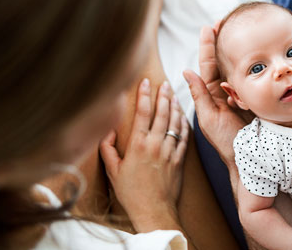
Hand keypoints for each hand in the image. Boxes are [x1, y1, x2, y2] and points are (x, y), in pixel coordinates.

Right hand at [99, 79, 188, 231]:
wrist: (153, 210)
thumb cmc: (130, 192)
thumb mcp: (112, 170)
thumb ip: (107, 148)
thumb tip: (107, 131)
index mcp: (137, 145)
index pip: (142, 113)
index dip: (144, 95)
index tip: (146, 82)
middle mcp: (155, 145)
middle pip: (162, 114)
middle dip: (163, 96)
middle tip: (165, 84)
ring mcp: (169, 151)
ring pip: (175, 123)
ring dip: (175, 107)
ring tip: (174, 96)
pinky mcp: (179, 159)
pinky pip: (184, 137)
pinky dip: (184, 125)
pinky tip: (183, 117)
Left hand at [183, 25, 251, 164]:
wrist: (248, 160)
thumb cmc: (226, 142)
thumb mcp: (208, 118)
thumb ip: (199, 95)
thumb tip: (186, 70)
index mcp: (211, 94)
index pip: (208, 64)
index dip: (208, 44)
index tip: (209, 26)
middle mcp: (227, 90)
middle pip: (224, 59)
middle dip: (224, 39)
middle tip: (225, 19)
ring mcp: (243, 91)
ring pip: (240, 65)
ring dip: (239, 48)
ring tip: (238, 28)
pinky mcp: (258, 95)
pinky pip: (254, 77)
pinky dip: (254, 64)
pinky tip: (256, 50)